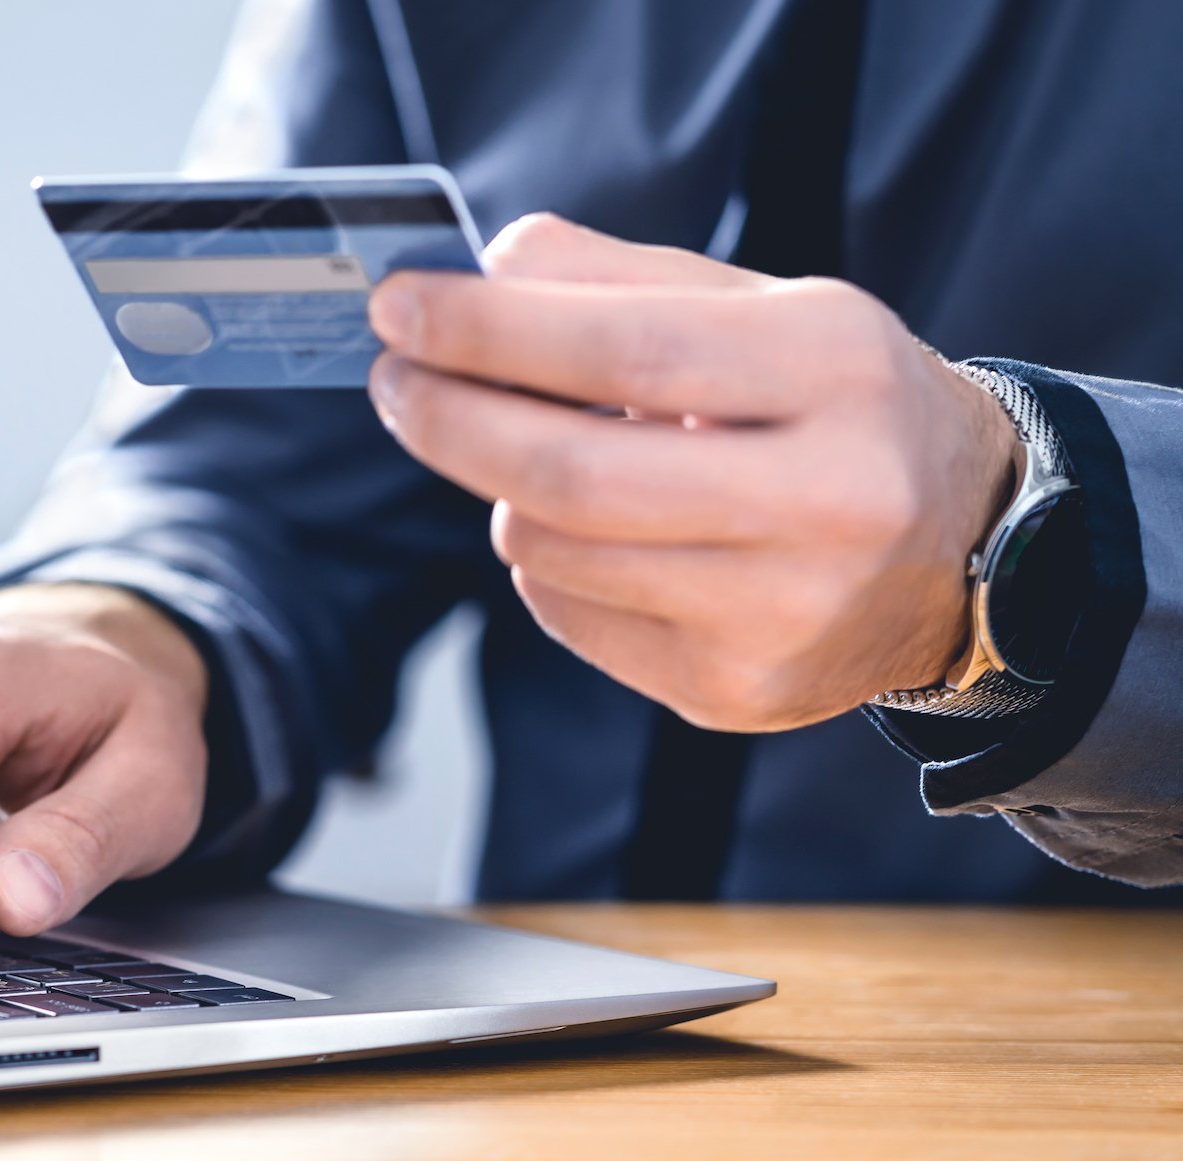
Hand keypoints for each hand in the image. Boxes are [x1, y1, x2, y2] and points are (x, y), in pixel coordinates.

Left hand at [367, 213, 1023, 731]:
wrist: (964, 549)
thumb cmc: (839, 408)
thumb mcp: (766, 308)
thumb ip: (623, 278)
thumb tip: (485, 269)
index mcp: (835, 374)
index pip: (624, 349)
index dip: (488, 331)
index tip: (397, 307)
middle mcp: (827, 503)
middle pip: (572, 473)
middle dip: (451, 420)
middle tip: (395, 382)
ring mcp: (781, 616)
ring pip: (553, 552)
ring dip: (504, 492)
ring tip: (533, 453)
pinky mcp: (734, 691)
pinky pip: (570, 617)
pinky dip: (544, 563)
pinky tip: (590, 532)